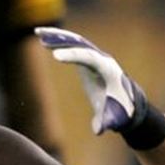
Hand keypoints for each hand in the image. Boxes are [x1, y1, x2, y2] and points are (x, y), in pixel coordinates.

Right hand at [34, 26, 149, 134]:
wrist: (126, 101)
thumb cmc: (119, 109)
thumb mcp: (113, 117)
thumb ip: (105, 122)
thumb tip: (98, 130)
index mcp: (107, 69)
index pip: (89, 58)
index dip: (73, 56)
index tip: (55, 57)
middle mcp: (101, 58)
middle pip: (81, 44)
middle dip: (63, 41)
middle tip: (43, 39)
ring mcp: (94, 56)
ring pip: (75, 41)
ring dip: (57, 36)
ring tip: (38, 33)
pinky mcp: (87, 58)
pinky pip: (72, 46)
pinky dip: (58, 42)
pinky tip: (42, 39)